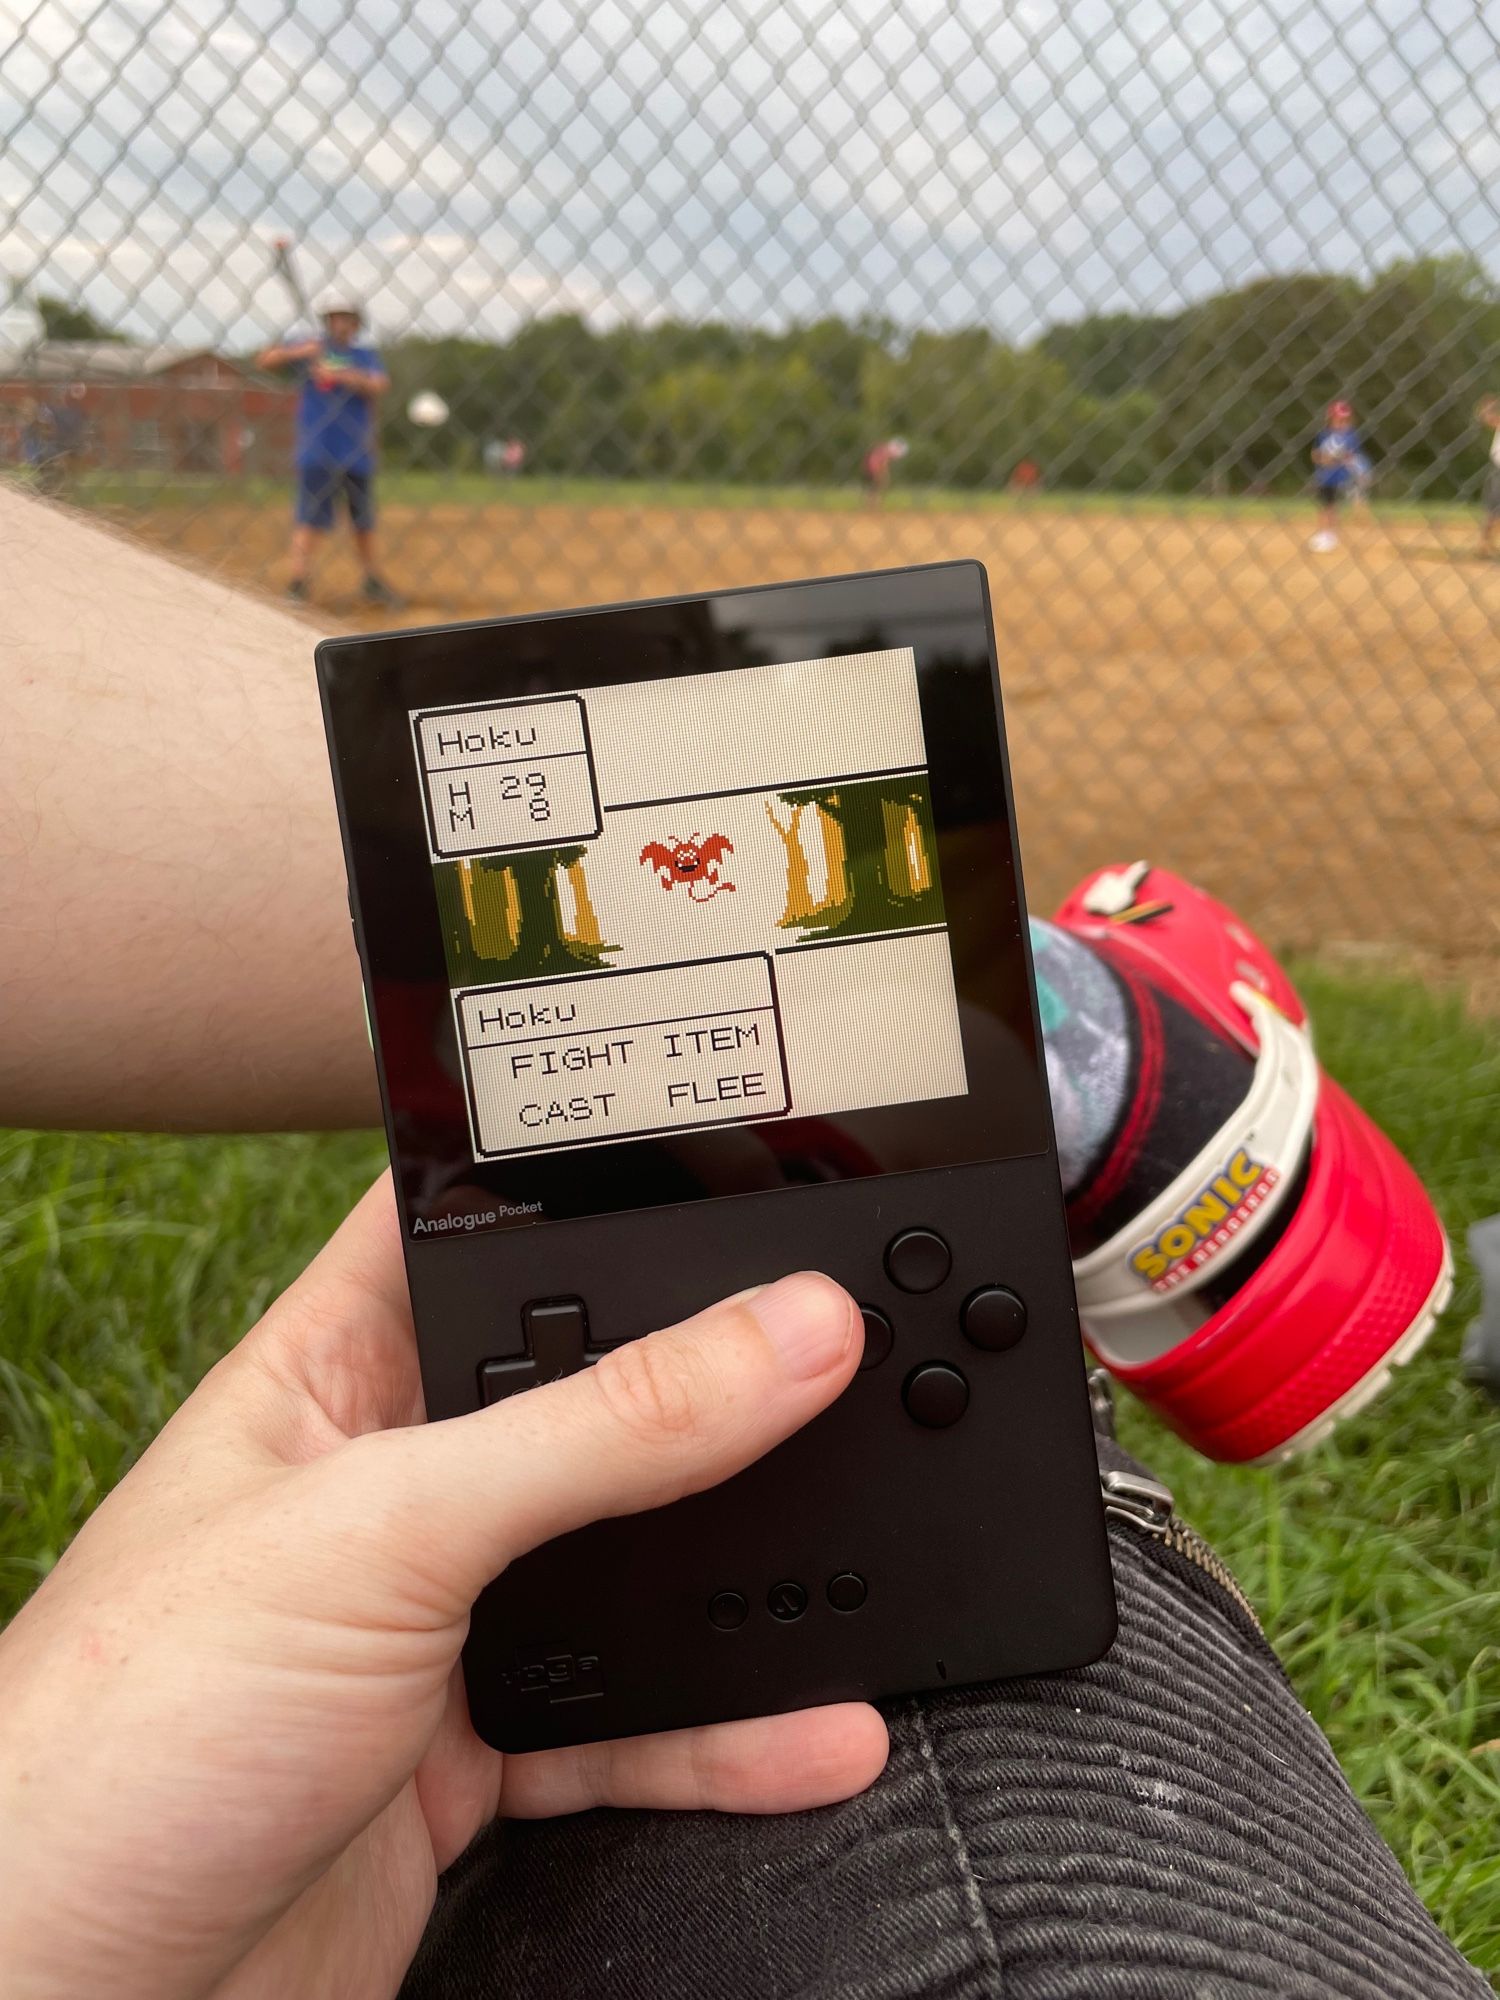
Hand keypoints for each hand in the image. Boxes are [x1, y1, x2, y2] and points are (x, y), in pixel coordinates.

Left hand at [0, 1178, 883, 1999]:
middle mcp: (392, 1489)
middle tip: (840, 1349)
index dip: (589, 1190)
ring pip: (626, 1573)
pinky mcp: (468, 1760)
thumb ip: (598, 1433)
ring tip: (863, 1534)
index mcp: (336, 1376)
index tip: (729, 1163)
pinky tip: (812, 1731)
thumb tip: (782, 1333)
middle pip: (582, 1405)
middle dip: (704, 1388)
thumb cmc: (123, 1733)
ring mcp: (433, 1628)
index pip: (477, 1235)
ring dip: (742, 1575)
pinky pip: (632, 1726)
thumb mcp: (387, 1532)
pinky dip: (728, 1735)